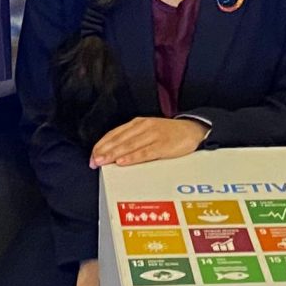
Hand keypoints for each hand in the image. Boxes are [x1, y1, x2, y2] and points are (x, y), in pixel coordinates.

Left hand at [90, 116, 209, 168]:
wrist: (193, 130)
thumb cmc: (168, 134)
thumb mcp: (148, 132)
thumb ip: (132, 139)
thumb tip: (112, 153)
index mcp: (138, 123)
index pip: (114, 133)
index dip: (102, 144)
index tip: (92, 155)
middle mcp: (144, 127)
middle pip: (119, 139)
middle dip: (105, 151)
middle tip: (94, 161)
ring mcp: (153, 135)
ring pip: (129, 145)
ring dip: (114, 154)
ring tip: (103, 162)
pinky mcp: (163, 145)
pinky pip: (145, 152)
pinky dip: (132, 157)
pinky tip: (123, 162)